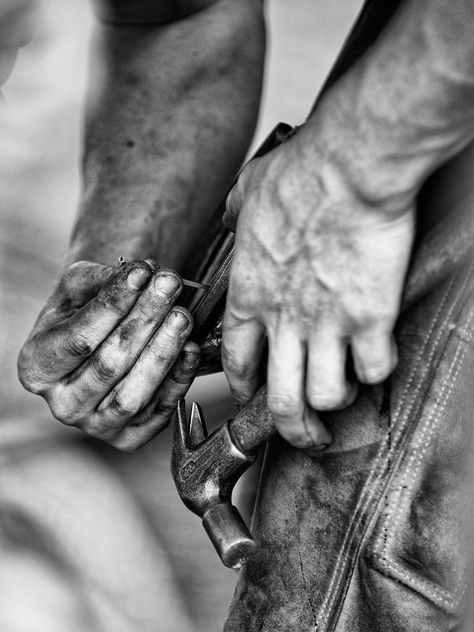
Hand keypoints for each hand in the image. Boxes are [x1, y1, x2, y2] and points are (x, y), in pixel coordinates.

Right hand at [18, 259, 198, 449]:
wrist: (98, 342)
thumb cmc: (84, 310)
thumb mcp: (79, 287)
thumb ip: (104, 279)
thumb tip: (142, 273)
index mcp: (38, 367)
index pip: (79, 338)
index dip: (113, 304)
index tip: (142, 272)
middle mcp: (62, 404)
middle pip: (109, 365)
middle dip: (145, 320)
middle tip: (170, 285)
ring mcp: (95, 426)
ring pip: (133, 395)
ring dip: (163, 352)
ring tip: (183, 315)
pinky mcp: (129, 438)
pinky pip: (158, 412)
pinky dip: (178, 380)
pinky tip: (190, 348)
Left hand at [222, 129, 413, 448]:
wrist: (348, 168)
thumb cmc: (300, 175)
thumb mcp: (249, 191)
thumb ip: (237, 213)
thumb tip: (233, 215)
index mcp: (251, 295)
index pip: (238, 362)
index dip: (244, 388)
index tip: (253, 396)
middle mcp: (284, 320)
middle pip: (281, 400)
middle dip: (291, 430)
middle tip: (304, 436)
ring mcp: (328, 325)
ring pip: (324, 396)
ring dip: (334, 400)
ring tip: (342, 392)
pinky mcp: (371, 320)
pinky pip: (373, 369)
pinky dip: (376, 371)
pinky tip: (377, 357)